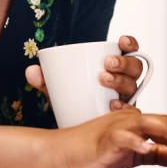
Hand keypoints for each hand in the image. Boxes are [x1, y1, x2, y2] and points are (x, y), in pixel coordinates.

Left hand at [21, 35, 145, 110]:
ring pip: (133, 86)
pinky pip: (131, 111)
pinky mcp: (124, 118)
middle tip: (107, 64)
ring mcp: (126, 99)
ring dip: (121, 80)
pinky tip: (112, 105)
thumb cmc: (71, 100)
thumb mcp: (57, 87)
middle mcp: (125, 82)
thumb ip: (44, 79)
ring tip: (103, 80)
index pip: (129, 51)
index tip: (121, 40)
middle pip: (135, 68)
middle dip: (124, 63)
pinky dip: (124, 107)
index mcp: (115, 68)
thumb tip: (31, 71)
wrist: (73, 126)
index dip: (130, 43)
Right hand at [52, 107, 166, 167]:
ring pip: (150, 124)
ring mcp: (119, 127)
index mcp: (137, 123)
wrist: (64, 153)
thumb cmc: (94, 151)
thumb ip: (156, 154)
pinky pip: (125, 137)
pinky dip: (138, 142)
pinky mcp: (107, 138)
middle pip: (164, 123)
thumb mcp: (133, 155)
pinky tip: (147, 149)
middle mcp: (130, 120)